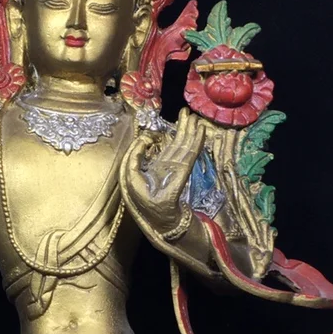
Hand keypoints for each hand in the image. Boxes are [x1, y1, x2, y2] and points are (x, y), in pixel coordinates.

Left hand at [126, 108, 204, 234]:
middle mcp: (169, 167)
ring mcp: (178, 169)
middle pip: (178, 144)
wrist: (160, 220)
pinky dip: (196, 141)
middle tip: (188, 112)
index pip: (167, 148)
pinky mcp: (184, 172)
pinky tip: (200, 131)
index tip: (177, 120)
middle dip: (183, 128)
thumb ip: (134, 158)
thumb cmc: (144, 203)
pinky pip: (190, 153)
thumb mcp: (131, 178)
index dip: (171, 134)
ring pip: (185, 146)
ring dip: (191, 131)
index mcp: (159, 168)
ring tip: (195, 118)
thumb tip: (143, 141)